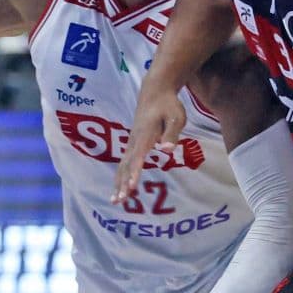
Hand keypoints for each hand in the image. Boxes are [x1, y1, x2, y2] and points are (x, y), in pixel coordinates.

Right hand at [112, 87, 184, 201]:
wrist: (155, 92)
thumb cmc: (168, 105)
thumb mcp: (176, 117)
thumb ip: (172, 133)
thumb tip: (168, 149)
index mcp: (146, 135)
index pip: (138, 156)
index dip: (135, 171)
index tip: (131, 186)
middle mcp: (135, 140)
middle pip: (126, 164)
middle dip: (122, 183)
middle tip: (119, 200)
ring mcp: (131, 142)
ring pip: (122, 165)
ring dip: (118, 183)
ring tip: (115, 200)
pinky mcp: (132, 144)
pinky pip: (124, 163)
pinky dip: (120, 177)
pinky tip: (119, 189)